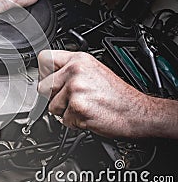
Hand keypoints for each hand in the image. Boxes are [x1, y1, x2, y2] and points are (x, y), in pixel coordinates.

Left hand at [37, 50, 154, 137]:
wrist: (137, 112)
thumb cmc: (118, 95)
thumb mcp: (94, 70)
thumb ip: (71, 69)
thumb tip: (48, 75)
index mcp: (79, 59)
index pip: (44, 58)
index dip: (43, 72)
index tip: (49, 80)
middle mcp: (75, 71)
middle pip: (43, 86)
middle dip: (53, 97)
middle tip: (70, 100)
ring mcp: (76, 88)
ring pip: (51, 106)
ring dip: (64, 112)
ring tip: (83, 107)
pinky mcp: (77, 106)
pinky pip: (63, 119)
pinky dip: (74, 122)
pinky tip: (88, 115)